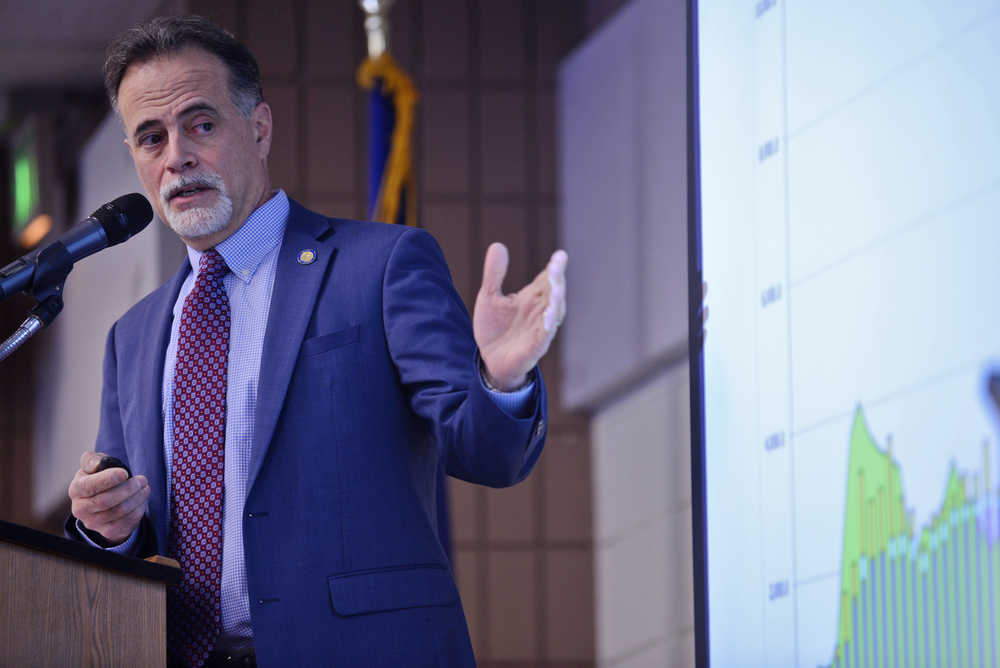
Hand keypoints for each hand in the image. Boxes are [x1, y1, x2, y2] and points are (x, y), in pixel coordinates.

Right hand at [68, 451, 148, 545]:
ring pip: (119, 511)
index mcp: (76, 490)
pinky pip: (127, 522)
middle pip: (106, 501)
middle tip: (142, 480)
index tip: (124, 473)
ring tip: (144, 487)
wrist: (102, 502)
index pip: (89, 486)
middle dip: (128, 488)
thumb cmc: (99, 478)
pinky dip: (139, 509)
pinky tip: (142, 500)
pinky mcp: (108, 531)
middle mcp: (80, 509)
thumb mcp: (94, 465)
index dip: (107, 479)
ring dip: (137, 498)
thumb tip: (97, 464)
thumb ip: (92, 460)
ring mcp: (93, 523)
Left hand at [473, 243, 567, 390]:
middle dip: (557, 278)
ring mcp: (540, 329)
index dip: (555, 267)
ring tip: (556, 286)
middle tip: (558, 264)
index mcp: (532, 297)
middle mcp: (540, 311)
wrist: (489, 360)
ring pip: (555, 312)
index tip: (560, 255)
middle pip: (554, 292)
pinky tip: (549, 316)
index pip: (547, 278)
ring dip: (556, 299)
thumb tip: (498, 245)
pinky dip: (548, 326)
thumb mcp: (489, 297)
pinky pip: (545, 335)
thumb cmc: (495, 328)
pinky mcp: (535, 347)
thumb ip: (494, 274)